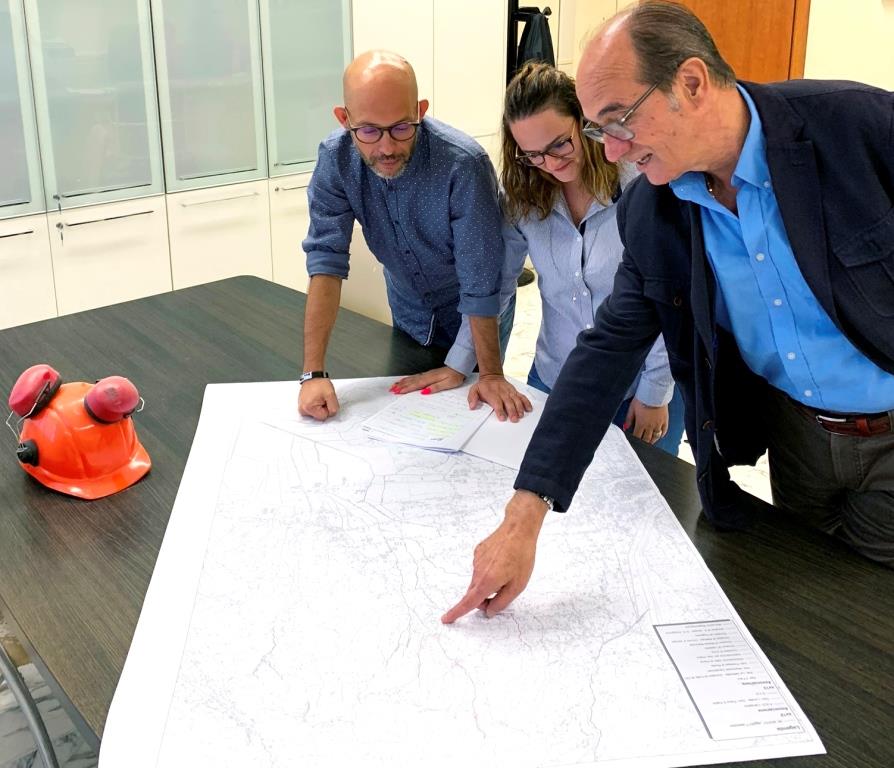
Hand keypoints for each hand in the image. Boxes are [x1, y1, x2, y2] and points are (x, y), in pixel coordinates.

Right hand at [298, 377, 338, 420]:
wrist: (313, 376)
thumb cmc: (320, 384)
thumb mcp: (331, 395)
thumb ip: (334, 407)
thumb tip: (331, 414)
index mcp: (308, 408)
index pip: (324, 416)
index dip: (327, 408)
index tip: (325, 400)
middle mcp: (302, 410)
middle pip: (319, 416)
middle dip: (323, 408)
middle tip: (322, 398)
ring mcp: (301, 408)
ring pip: (317, 414)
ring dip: (320, 407)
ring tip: (318, 397)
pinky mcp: (302, 406)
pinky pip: (313, 410)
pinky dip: (316, 405)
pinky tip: (315, 398)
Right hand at [390, 366, 465, 394]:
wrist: (459, 366)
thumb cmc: (455, 376)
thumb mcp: (448, 383)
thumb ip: (436, 387)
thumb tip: (425, 392)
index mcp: (431, 378)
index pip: (416, 384)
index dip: (407, 388)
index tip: (398, 392)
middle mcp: (427, 375)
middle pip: (411, 381)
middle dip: (401, 386)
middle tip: (392, 390)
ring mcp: (426, 374)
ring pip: (412, 378)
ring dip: (402, 382)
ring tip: (394, 386)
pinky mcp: (428, 374)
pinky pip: (415, 376)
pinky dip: (408, 378)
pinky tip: (404, 380)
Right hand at [441, 491, 546, 623]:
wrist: (518, 529)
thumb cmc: (522, 556)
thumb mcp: (518, 585)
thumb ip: (502, 602)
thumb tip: (489, 611)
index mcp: (487, 582)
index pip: (468, 602)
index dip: (457, 612)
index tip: (446, 619)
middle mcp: (478, 571)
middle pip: (475, 593)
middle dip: (486, 599)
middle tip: (505, 591)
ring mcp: (477, 560)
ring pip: (479, 580)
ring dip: (489, 582)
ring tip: (508, 570)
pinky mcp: (478, 551)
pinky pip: (481, 567)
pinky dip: (489, 570)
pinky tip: (503, 560)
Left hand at [468, 374, 532, 421]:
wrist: (492, 376)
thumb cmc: (483, 386)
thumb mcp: (474, 390)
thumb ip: (472, 398)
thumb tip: (472, 406)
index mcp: (492, 394)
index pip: (497, 403)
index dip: (500, 411)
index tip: (502, 418)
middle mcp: (502, 393)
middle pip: (508, 402)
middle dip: (512, 411)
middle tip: (514, 419)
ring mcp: (509, 392)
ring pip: (516, 400)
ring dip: (519, 408)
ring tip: (521, 415)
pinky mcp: (514, 391)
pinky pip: (522, 396)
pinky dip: (526, 402)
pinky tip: (529, 408)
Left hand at [623, 398, 668, 443]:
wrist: (654, 393)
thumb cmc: (642, 399)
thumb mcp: (632, 408)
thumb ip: (628, 419)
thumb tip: (625, 428)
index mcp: (641, 424)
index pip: (637, 436)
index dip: (635, 440)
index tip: (634, 442)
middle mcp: (650, 426)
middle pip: (646, 439)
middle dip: (643, 442)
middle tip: (642, 444)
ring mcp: (658, 424)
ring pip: (655, 437)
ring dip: (652, 440)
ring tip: (650, 442)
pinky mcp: (665, 420)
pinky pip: (664, 431)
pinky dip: (661, 434)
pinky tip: (659, 435)